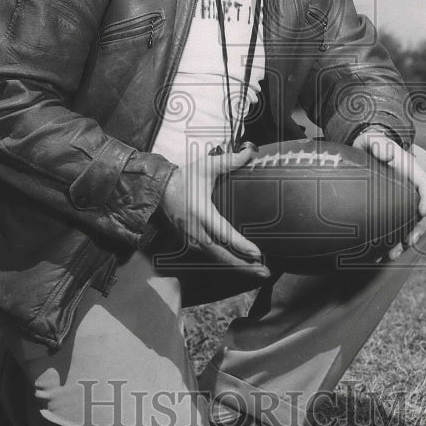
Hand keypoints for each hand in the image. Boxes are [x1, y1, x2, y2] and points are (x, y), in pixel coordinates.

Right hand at [158, 143, 271, 277]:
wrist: (161, 190)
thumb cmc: (186, 178)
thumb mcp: (206, 166)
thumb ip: (229, 161)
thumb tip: (250, 152)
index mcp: (201, 212)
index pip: (223, 233)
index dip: (240, 245)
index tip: (257, 253)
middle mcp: (196, 230)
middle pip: (221, 255)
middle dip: (243, 266)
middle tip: (264, 273)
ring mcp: (192, 240)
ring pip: (216, 259)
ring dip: (237, 267)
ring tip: (258, 271)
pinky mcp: (191, 244)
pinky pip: (211, 256)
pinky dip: (227, 262)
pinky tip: (241, 265)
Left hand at [352, 130, 425, 260]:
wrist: (365, 149)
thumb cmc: (369, 143)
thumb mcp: (371, 140)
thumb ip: (378, 145)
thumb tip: (388, 154)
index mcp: (410, 170)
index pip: (424, 184)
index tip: (423, 211)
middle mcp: (410, 186)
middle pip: (422, 210)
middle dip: (417, 228)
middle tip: (408, 242)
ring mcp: (403, 198)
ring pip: (411, 222)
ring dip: (405, 240)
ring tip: (393, 255)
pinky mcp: (393, 207)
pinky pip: (398, 226)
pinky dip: (393, 241)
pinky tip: (382, 254)